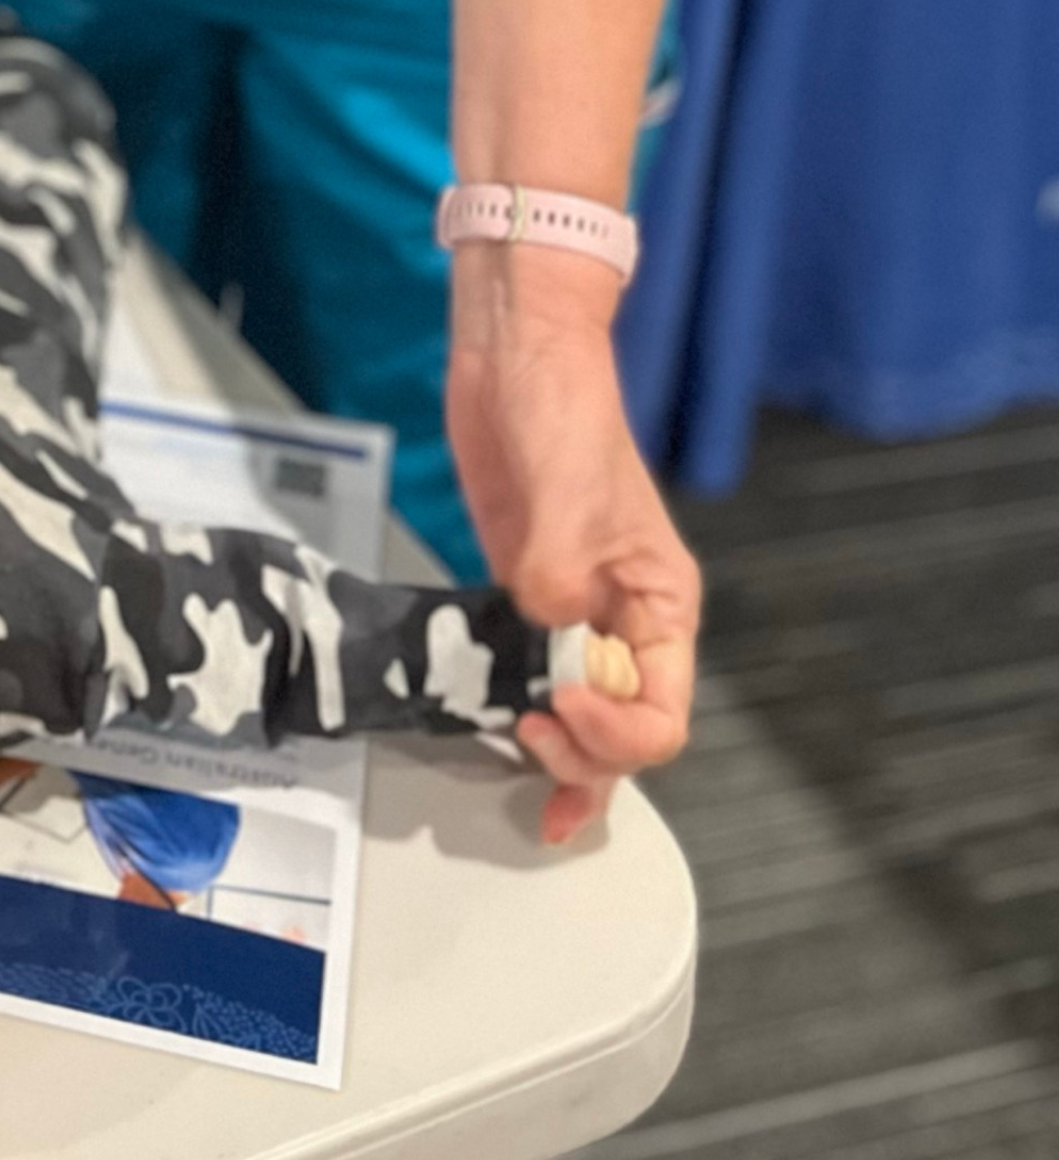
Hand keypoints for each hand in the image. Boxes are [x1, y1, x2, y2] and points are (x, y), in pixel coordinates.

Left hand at [444, 250, 700, 845]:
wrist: (516, 361)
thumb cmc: (562, 414)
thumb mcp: (567, 493)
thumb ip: (559, 569)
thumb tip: (547, 626)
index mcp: (659, 605)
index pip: (661, 712)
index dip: (613, 734)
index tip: (555, 708)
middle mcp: (623, 620)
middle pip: (625, 730)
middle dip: (586, 759)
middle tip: (527, 743)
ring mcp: (570, 611)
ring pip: (581, 714)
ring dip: (560, 760)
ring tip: (531, 799)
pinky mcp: (521, 595)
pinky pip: (529, 674)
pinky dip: (519, 713)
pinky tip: (498, 737)